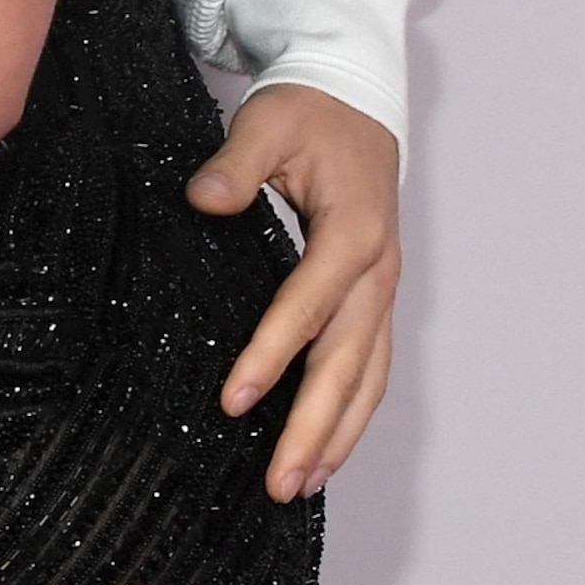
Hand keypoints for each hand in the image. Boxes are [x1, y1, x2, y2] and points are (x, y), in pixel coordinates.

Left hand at [191, 82, 400, 500]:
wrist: (356, 99)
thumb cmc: (308, 113)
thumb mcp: (268, 122)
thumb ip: (235, 163)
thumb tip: (202, 200)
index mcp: (353, 234)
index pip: (308, 308)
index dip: (271, 355)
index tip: (234, 399)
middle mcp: (378, 273)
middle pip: (347, 364)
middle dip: (313, 427)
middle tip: (277, 482)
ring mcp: (382, 291)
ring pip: (366, 379)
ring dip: (336, 435)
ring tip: (298, 486)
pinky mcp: (374, 299)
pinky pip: (369, 367)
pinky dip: (350, 414)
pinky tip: (324, 450)